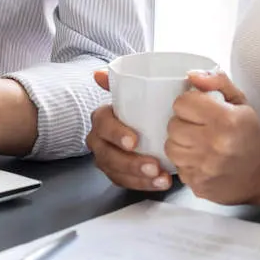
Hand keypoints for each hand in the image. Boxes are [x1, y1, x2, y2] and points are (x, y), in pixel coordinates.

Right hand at [86, 69, 174, 192]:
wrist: (157, 122)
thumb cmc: (149, 104)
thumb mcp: (147, 88)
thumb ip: (124, 78)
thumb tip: (98, 74)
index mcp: (104, 115)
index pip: (102, 123)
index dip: (115, 133)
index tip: (134, 141)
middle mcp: (100, 137)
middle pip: (105, 153)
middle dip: (129, 162)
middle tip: (153, 166)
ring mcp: (107, 156)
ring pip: (114, 171)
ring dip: (137, 177)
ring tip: (160, 178)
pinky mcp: (118, 172)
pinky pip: (124, 182)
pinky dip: (142, 185)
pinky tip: (160, 182)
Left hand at [165, 71, 259, 206]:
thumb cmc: (250, 135)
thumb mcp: (241, 102)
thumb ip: (217, 82)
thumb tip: (192, 75)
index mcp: (225, 119)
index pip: (182, 103)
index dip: (189, 103)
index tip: (198, 109)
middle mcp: (213, 144)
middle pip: (173, 126)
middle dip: (183, 123)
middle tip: (198, 127)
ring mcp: (205, 168)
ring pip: (171, 148)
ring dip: (181, 144)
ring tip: (197, 143)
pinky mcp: (199, 185)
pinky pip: (178, 168)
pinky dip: (187, 163)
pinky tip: (201, 161)